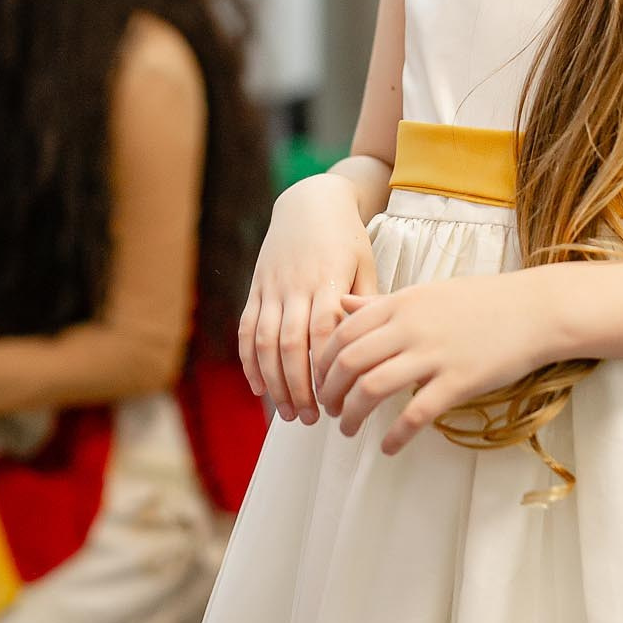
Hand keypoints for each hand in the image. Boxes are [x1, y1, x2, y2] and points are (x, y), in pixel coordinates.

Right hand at [238, 174, 378, 424]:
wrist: (309, 201)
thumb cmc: (346, 237)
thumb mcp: (365, 263)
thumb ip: (367, 303)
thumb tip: (375, 348)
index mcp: (327, 279)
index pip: (323, 332)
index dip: (327, 369)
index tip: (337, 401)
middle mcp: (295, 285)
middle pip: (290, 344)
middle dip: (298, 387)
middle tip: (309, 420)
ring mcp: (271, 287)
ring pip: (264, 341)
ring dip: (273, 381)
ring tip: (287, 413)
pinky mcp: (256, 287)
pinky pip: (247, 328)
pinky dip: (249, 360)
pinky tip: (259, 387)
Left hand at [316, 274, 555, 456]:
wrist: (535, 310)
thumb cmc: (480, 301)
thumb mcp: (425, 293)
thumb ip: (381, 303)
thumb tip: (342, 306)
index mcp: (400, 303)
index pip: (342, 332)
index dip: (322, 361)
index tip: (320, 380)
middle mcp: (410, 327)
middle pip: (349, 361)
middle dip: (329, 390)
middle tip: (328, 409)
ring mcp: (434, 354)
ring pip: (373, 388)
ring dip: (352, 414)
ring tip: (348, 429)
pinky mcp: (459, 381)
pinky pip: (416, 414)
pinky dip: (395, 435)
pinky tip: (389, 447)